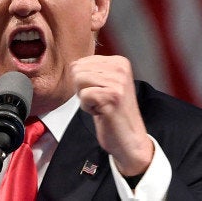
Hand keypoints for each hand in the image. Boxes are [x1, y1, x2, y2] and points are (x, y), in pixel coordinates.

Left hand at [70, 55, 152, 175]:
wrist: (129, 139)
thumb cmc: (113, 113)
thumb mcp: (105, 84)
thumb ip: (92, 71)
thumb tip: (72, 64)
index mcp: (119, 62)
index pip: (80, 62)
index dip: (83, 82)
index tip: (100, 93)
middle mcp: (120, 68)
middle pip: (77, 70)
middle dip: (82, 89)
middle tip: (99, 101)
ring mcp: (117, 82)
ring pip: (78, 81)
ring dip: (84, 98)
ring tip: (101, 105)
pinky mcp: (112, 96)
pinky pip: (83, 96)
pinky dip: (87, 108)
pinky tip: (101, 112)